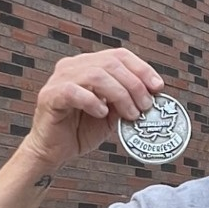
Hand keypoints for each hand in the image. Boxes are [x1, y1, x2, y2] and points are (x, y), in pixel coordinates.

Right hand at [20, 48, 163, 171]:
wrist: (53, 151)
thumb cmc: (80, 131)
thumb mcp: (111, 115)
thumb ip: (125, 101)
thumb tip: (150, 96)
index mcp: (89, 65)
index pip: (119, 55)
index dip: (142, 68)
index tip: (158, 87)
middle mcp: (73, 66)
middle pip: (111, 63)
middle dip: (134, 85)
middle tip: (145, 106)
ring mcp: (60, 79)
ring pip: (95, 75)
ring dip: (119, 94)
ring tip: (129, 114)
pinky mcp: (50, 96)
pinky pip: (73, 91)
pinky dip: (92, 101)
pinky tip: (101, 114)